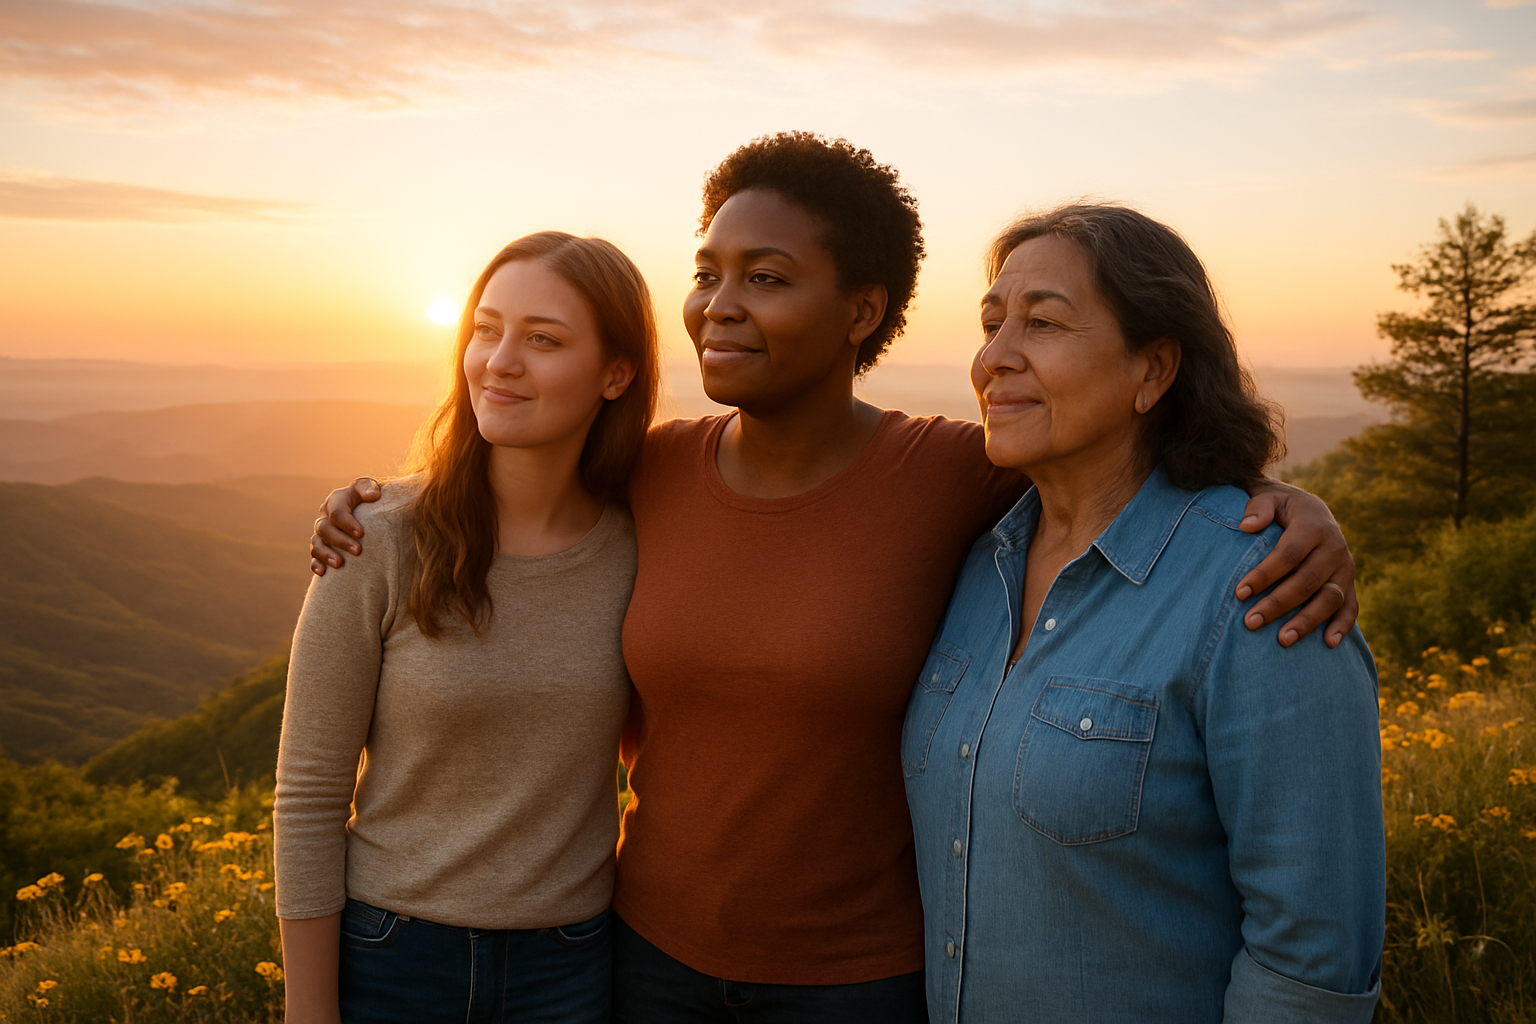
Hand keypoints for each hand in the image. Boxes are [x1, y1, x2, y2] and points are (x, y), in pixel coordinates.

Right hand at [309, 478, 381, 575]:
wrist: (367, 509)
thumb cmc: (369, 497)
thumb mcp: (369, 487)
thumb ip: (369, 487)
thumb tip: (373, 495)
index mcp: (335, 501)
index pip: (337, 513)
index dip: (347, 523)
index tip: (361, 534)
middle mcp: (325, 517)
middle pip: (325, 529)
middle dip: (340, 541)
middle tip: (358, 551)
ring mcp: (321, 533)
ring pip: (316, 544)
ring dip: (326, 554)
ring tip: (339, 564)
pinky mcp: (321, 546)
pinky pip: (314, 556)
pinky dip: (316, 564)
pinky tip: (322, 572)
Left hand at [1234, 481, 1356, 648]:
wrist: (1309, 508)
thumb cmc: (1279, 506)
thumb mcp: (1268, 497)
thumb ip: (1258, 508)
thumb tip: (1247, 526)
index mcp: (1313, 525)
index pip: (1288, 554)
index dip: (1265, 574)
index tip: (1239, 593)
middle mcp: (1334, 547)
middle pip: (1307, 581)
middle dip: (1278, 604)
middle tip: (1250, 622)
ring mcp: (1345, 567)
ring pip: (1330, 597)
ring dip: (1308, 621)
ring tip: (1283, 640)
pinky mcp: (1349, 582)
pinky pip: (1350, 606)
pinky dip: (1342, 625)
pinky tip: (1328, 644)